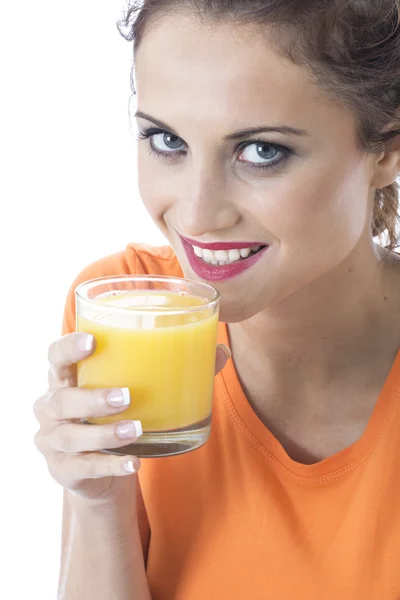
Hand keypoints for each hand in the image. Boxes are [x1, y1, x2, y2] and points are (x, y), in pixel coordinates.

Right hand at [33, 332, 230, 503]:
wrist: (97, 470)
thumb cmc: (114, 415)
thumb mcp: (133, 391)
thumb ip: (173, 369)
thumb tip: (219, 351)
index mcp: (66, 378)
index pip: (55, 356)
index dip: (68, 347)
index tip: (92, 341)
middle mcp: (50, 407)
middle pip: (60, 399)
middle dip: (91, 397)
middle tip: (126, 396)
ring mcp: (53, 441)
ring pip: (71, 437)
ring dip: (104, 433)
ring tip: (136, 429)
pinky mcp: (63, 471)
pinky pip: (85, 469)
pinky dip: (111, 466)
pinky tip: (134, 463)